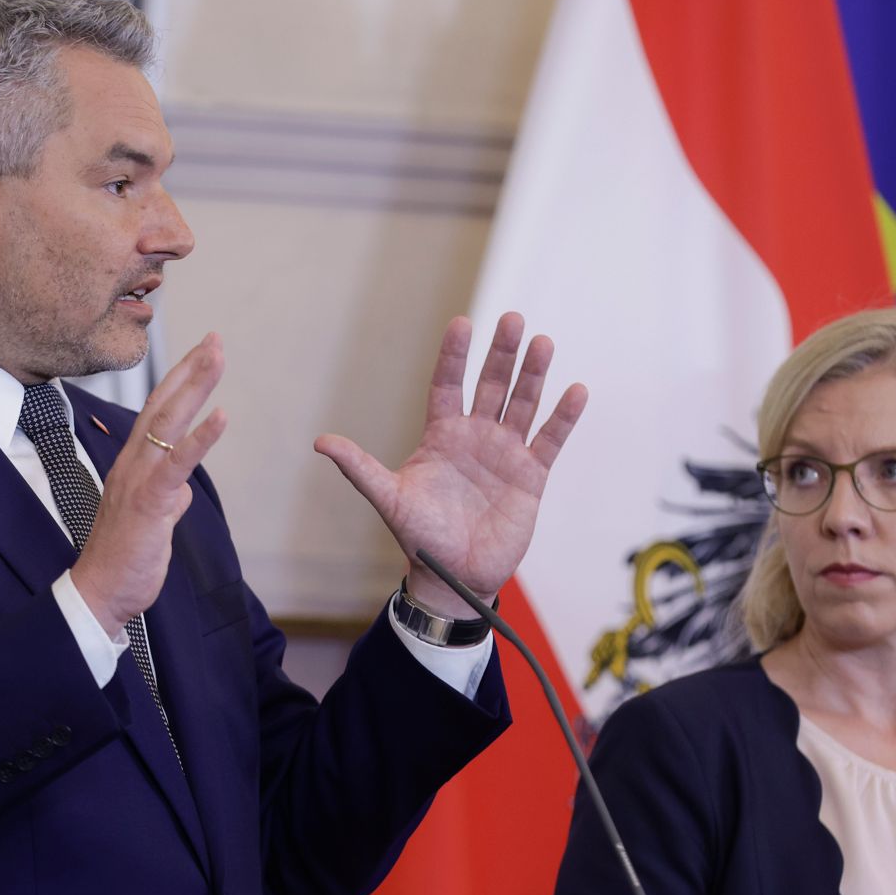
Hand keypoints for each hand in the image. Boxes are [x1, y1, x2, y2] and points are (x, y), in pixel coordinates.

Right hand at [72, 333, 227, 636]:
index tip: (202, 352)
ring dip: (195, 387)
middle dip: (190, 368)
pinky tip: (221, 415)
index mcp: (134, 463)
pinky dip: (201, 438)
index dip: (180, 379)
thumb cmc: (125, 557)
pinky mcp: (149, 501)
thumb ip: (168, 498)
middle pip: (163, 404)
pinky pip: (177, 464)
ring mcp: (138, 479)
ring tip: (217, 357)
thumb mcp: (154, 520)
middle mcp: (133, 462)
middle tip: (215, 338)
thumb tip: (183, 489)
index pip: (158, 411)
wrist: (101, 592)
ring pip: (169, 423)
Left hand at [314, 312, 587, 617]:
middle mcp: (476, 436)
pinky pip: (549, 440)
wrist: (454, 575)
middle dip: (501, 354)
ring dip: (533, 374)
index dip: (454, 356)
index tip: (461, 324)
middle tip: (512, 319)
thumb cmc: (420, 536)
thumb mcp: (388, 498)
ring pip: (523, 404)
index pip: (448, 384)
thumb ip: (359, 468)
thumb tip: (320, 442)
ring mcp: (506, 453)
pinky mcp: (531, 475)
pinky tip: (576, 391)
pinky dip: (563, 417)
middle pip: (491, 385)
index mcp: (441, 435)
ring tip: (543, 343)